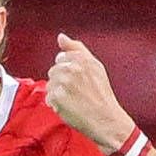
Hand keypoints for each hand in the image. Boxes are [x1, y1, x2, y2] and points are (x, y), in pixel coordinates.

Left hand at [44, 33, 136, 155]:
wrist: (106, 119)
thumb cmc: (101, 94)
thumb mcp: (95, 66)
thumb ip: (76, 49)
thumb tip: (60, 37)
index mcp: (81, 58)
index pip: (60, 58)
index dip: (68, 71)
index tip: (79, 81)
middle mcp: (72, 67)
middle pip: (53, 71)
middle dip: (62, 82)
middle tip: (78, 93)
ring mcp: (64, 82)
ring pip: (50, 84)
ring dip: (58, 93)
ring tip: (74, 100)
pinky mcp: (57, 96)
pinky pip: (48, 98)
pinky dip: (56, 105)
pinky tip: (69, 108)